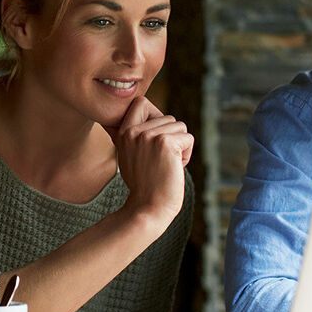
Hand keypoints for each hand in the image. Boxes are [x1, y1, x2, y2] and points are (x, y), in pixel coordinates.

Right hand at [104, 97, 193, 225]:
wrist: (147, 209)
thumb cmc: (143, 186)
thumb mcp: (129, 156)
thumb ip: (133, 136)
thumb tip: (133, 114)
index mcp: (124, 133)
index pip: (141, 102)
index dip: (155, 115)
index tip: (156, 139)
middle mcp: (134, 131)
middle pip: (168, 117)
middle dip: (172, 138)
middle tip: (162, 161)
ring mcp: (148, 136)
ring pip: (180, 127)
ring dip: (180, 147)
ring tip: (167, 165)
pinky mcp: (165, 143)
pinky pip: (188, 138)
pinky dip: (187, 154)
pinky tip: (175, 168)